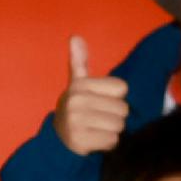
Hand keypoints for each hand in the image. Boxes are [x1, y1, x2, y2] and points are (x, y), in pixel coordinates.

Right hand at [53, 36, 132, 158]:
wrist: (58, 141)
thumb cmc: (76, 109)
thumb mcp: (78, 85)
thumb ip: (79, 62)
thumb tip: (75, 36)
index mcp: (79, 85)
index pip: (122, 88)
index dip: (115, 98)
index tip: (99, 103)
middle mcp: (75, 100)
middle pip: (122, 109)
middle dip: (115, 117)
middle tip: (98, 120)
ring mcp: (75, 121)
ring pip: (119, 126)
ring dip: (112, 132)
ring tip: (96, 130)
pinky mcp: (79, 140)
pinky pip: (112, 141)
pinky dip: (108, 144)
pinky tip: (95, 141)